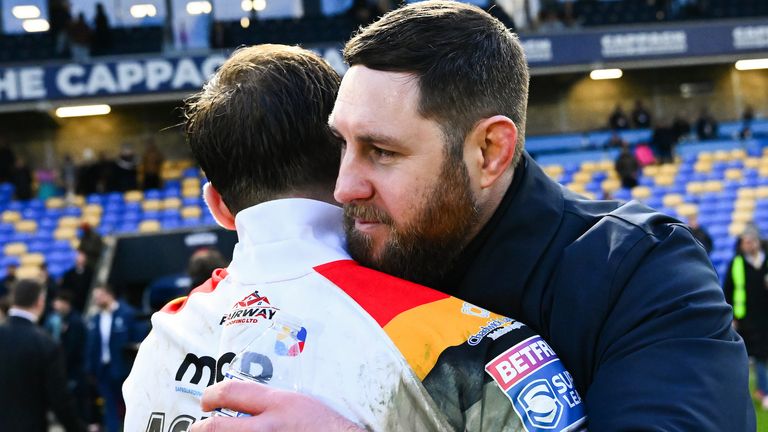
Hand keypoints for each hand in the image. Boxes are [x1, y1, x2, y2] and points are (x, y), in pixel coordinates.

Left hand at [190, 380, 364, 431]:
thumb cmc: (326, 428)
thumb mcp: (300, 404)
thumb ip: (273, 404)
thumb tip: (243, 405)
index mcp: (279, 405)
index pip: (231, 392)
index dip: (211, 396)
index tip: (207, 401)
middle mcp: (268, 428)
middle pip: (215, 428)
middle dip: (199, 429)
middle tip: (196, 429)